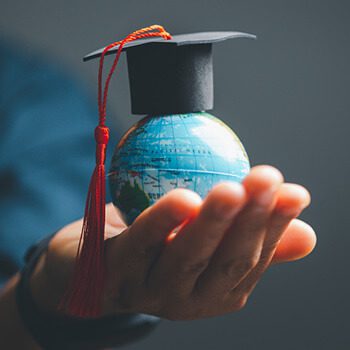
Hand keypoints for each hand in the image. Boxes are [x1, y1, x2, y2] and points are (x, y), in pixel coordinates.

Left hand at [31, 165, 315, 319]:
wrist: (90, 271)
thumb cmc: (156, 249)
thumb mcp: (204, 243)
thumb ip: (245, 240)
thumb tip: (307, 234)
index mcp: (215, 292)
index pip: (253, 258)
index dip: (277, 226)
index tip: (294, 193)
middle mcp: (188, 300)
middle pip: (225, 261)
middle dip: (251, 221)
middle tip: (268, 180)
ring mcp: (149, 292)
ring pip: (186, 256)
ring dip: (212, 223)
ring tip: (232, 190)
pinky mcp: (112, 275)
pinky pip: (139, 243)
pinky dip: (161, 221)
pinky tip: (183, 198)